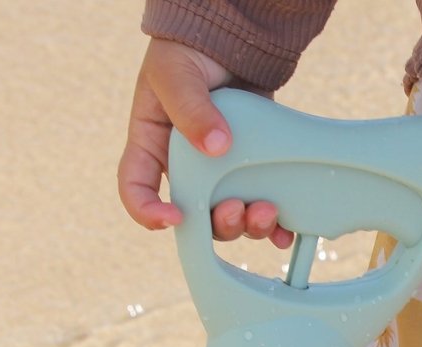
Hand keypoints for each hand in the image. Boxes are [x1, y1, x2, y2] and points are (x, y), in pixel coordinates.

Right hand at [118, 39, 293, 247]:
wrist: (230, 41)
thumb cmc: (189, 52)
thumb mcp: (177, 74)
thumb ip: (191, 108)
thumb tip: (217, 146)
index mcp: (152, 147)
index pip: (137, 188)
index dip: (147, 211)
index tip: (173, 217)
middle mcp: (184, 170)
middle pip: (195, 215)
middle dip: (217, 224)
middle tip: (237, 209)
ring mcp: (220, 175)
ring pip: (230, 218)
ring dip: (248, 226)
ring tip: (267, 212)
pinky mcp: (250, 172)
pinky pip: (258, 208)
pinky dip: (273, 226)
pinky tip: (285, 229)